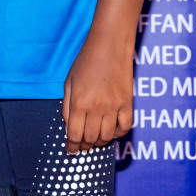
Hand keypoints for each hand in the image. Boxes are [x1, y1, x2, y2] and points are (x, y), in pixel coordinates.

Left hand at [62, 35, 133, 153]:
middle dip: (85, 145)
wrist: (109, 45)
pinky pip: (124, 128)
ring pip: (107, 136)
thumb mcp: (69, 82)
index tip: (71, 151)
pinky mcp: (128, 103)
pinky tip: (111, 131)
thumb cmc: (86, 61)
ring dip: (99, 142)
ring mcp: (114, 106)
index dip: (72, 146)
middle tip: (83, 146)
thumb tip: (69, 127)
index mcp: (79, 102)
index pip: (74, 134)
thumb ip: (67, 106)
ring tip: (95, 140)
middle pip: (91, 138)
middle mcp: (96, 107)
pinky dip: (117, 134)